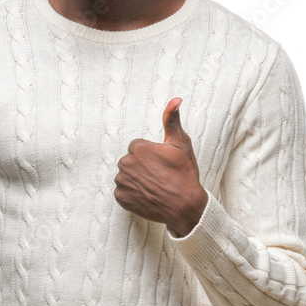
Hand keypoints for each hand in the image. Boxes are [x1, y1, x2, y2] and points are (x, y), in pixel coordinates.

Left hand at [114, 97, 207, 235]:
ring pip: (126, 176)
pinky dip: (133, 194)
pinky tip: (147, 196)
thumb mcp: (181, 144)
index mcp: (137, 148)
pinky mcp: (121, 198)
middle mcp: (125, 163)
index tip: (163, 164)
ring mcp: (122, 182)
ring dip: (136, 180)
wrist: (185, 206)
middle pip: (131, 161)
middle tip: (160, 176)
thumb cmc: (184, 174)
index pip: (138, 147)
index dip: (152, 155)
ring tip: (154, 186)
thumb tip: (175, 99)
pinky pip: (123, 192)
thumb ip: (172, 120)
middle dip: (142, 166)